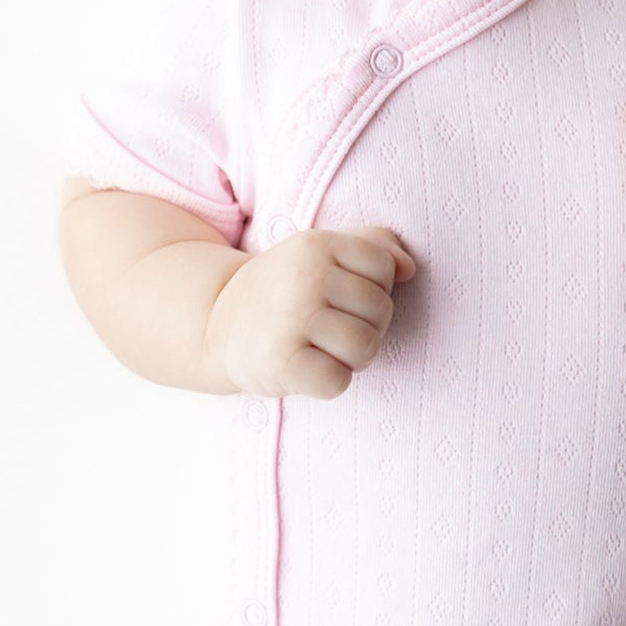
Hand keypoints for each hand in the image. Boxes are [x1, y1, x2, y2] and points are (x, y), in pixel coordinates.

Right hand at [205, 225, 417, 399]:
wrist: (216, 324)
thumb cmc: (286, 289)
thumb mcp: (322, 254)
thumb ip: (373, 247)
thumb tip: (409, 268)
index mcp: (318, 243)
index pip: (385, 267)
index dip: (373, 287)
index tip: (341, 295)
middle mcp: (305, 276)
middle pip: (380, 310)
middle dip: (365, 326)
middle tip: (330, 327)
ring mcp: (291, 318)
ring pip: (365, 347)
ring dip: (352, 358)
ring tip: (324, 349)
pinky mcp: (281, 361)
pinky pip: (338, 381)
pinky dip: (330, 382)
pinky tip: (308, 369)